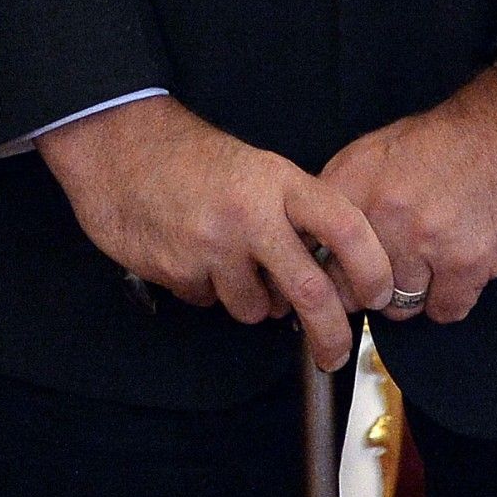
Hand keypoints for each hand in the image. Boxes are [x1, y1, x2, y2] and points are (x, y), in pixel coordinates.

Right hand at [39, 96, 393, 369]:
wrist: (116, 145)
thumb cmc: (191, 157)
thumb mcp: (255, 169)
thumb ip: (293, 213)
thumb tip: (329, 274)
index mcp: (277, 182)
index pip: (345, 227)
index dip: (371, 268)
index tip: (379, 294)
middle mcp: (250, 214)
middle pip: (310, 292)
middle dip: (330, 333)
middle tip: (334, 351)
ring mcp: (211, 244)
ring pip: (255, 308)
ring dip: (250, 300)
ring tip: (227, 259)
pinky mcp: (178, 269)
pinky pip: (209, 301)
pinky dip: (206, 288)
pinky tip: (190, 252)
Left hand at [321, 69, 496, 324]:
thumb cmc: (451, 139)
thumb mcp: (381, 149)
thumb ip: (350, 195)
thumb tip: (323, 242)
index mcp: (352, 180)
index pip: (317, 254)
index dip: (333, 271)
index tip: (346, 276)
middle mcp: (381, 211)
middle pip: (357, 288)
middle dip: (374, 288)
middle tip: (398, 270)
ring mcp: (423, 239)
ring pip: (400, 305)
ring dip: (417, 293)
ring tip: (435, 263)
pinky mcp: (467, 263)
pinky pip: (445, 311)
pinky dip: (454, 299)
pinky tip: (463, 272)